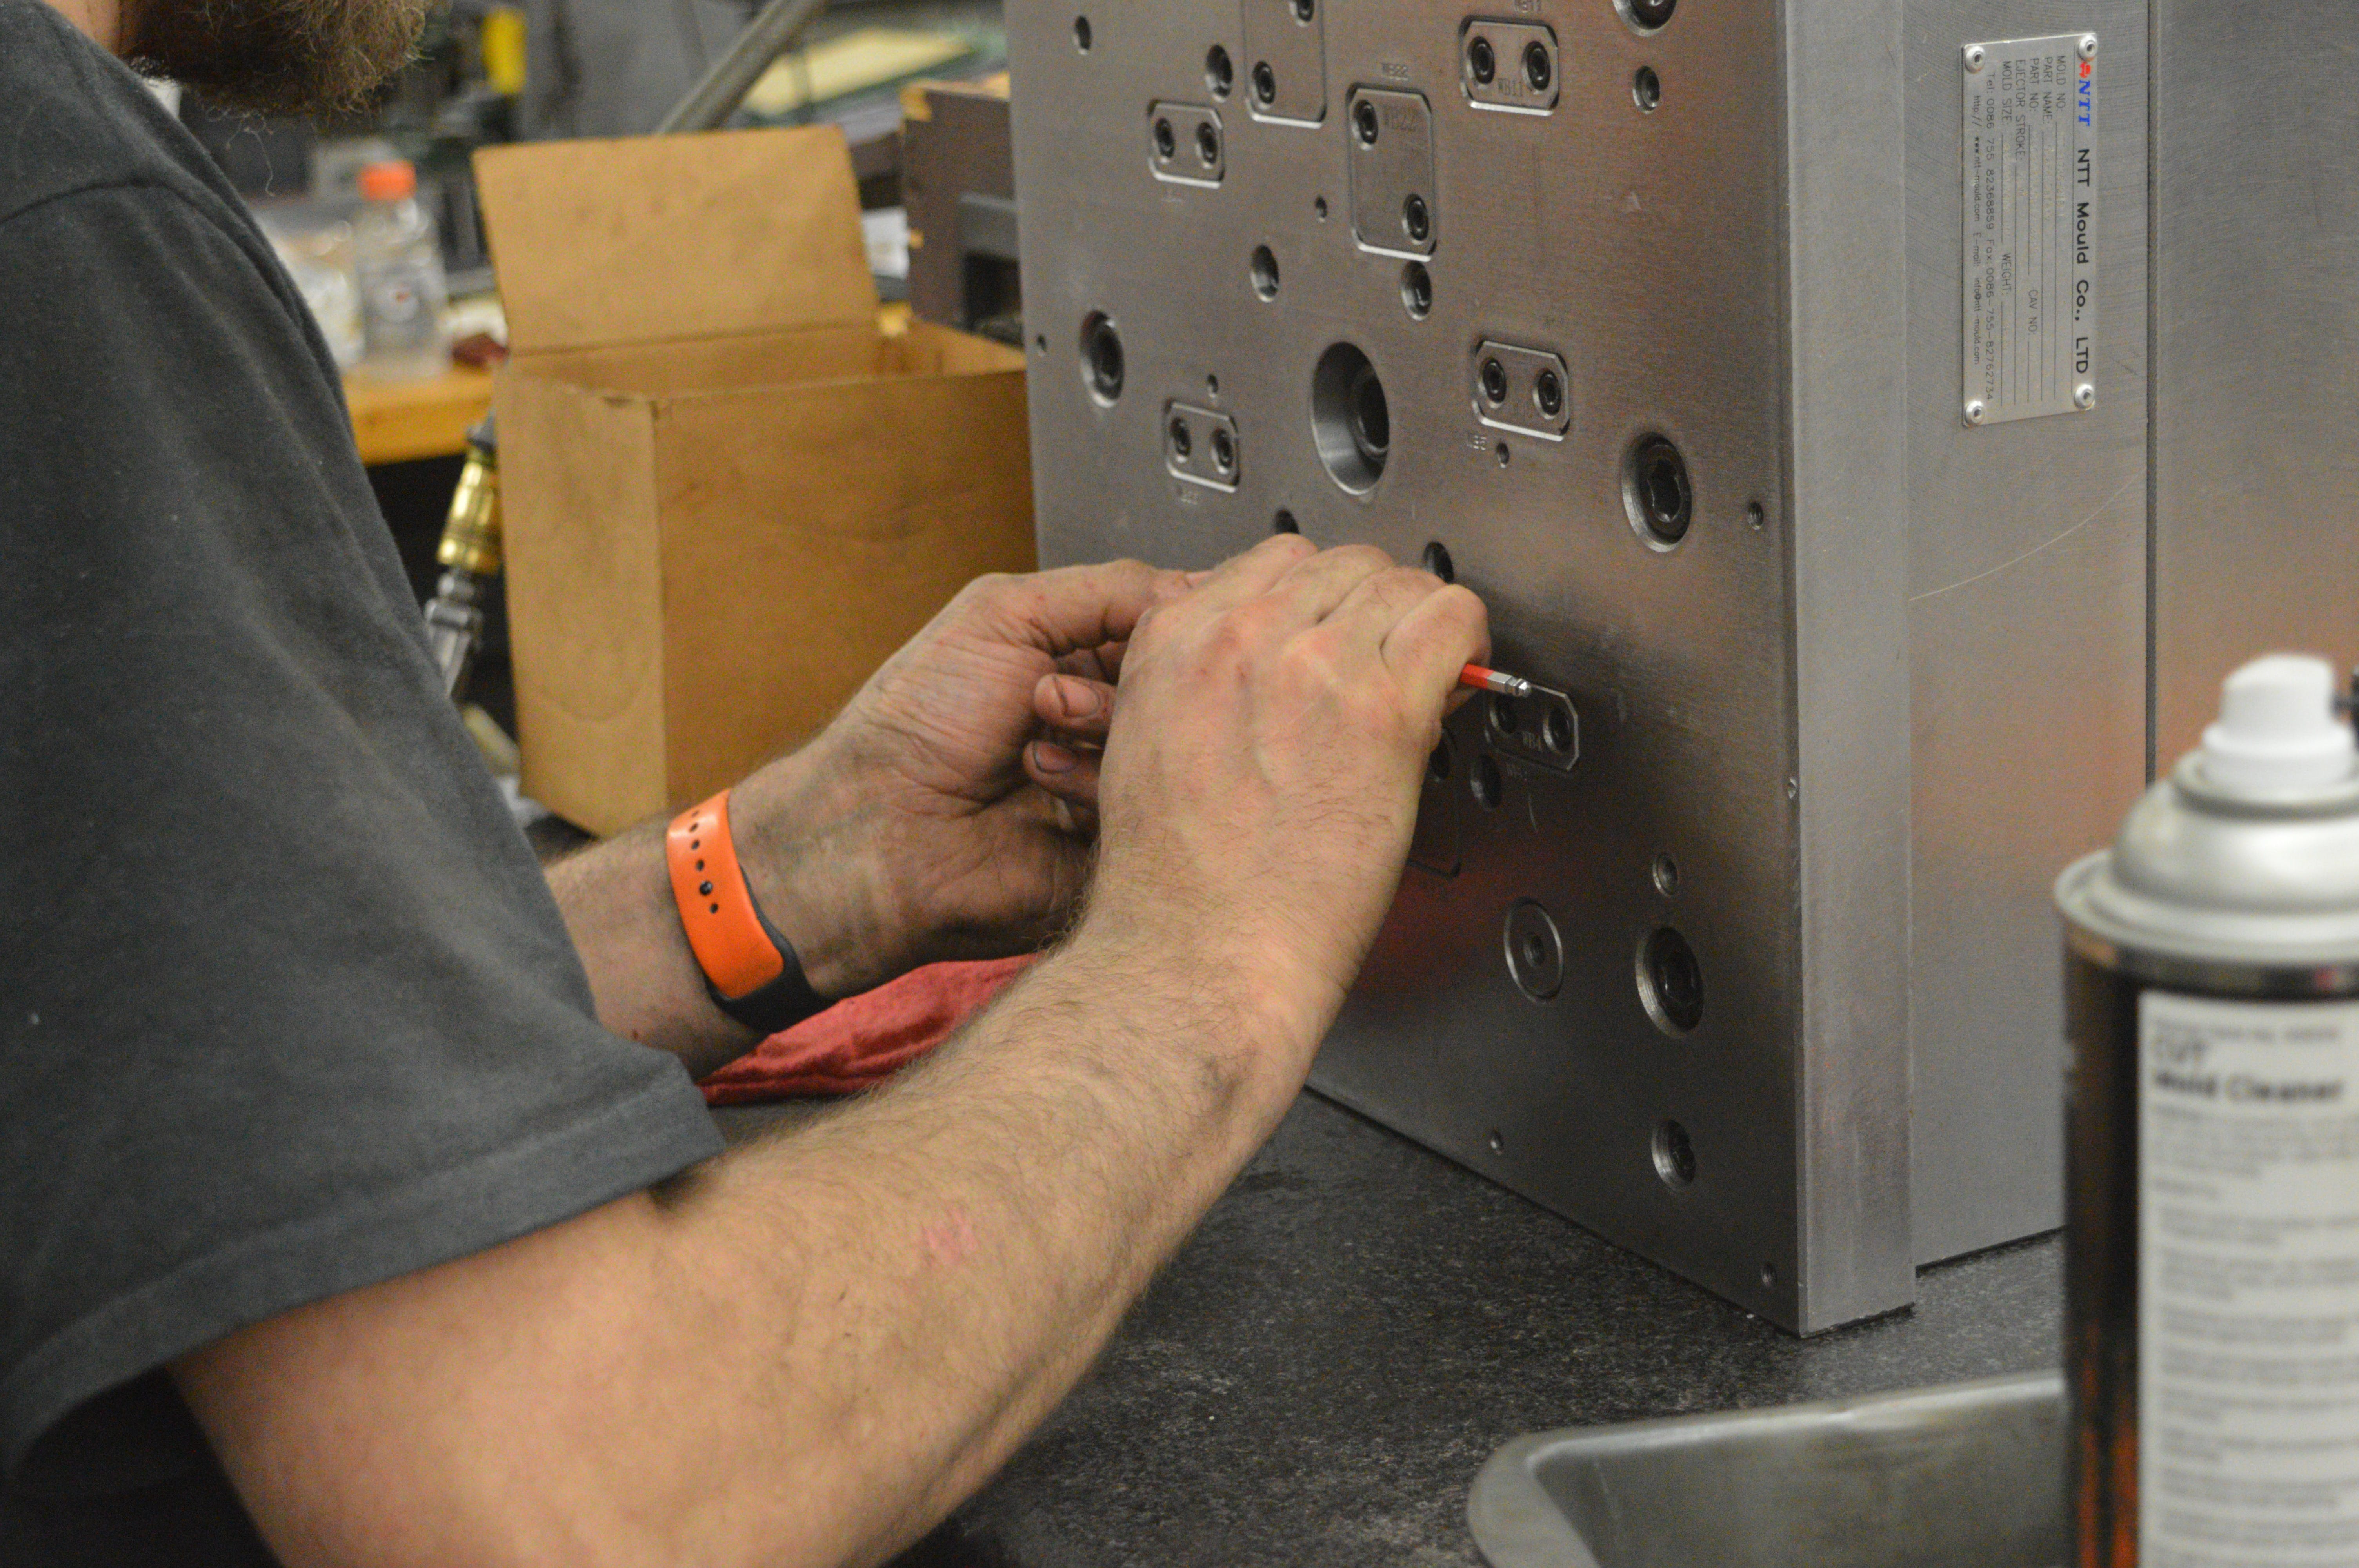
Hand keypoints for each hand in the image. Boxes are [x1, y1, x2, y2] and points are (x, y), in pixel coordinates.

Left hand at [727, 560, 1187, 999]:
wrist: (882, 827)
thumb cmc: (919, 718)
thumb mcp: (1005, 614)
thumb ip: (1110, 588)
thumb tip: (1199, 583)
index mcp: (1084, 658)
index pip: (1173, 629)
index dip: (1172, 626)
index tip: (1158, 626)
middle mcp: (1107, 717)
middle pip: (1181, 686)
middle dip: (1124, 683)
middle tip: (1050, 697)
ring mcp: (1116, 779)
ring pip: (1173, 746)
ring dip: (1103, 734)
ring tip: (1038, 743)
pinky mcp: (1119, 840)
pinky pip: (1156, 807)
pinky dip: (1100, 786)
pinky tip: (1046, 785)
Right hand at [1071, 535, 1488, 1071]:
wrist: (1195, 954)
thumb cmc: (1171, 887)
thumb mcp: (1142, 751)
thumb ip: (1196, 688)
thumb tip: (1264, 666)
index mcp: (1173, 641)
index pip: (1271, 563)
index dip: (1317, 600)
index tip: (1336, 635)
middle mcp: (1241, 636)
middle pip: (1339, 562)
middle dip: (1370, 606)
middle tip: (1386, 658)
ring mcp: (1313, 665)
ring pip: (1397, 582)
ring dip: (1418, 621)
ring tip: (1427, 668)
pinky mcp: (1381, 710)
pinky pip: (1449, 622)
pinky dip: (1467, 638)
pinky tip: (1462, 673)